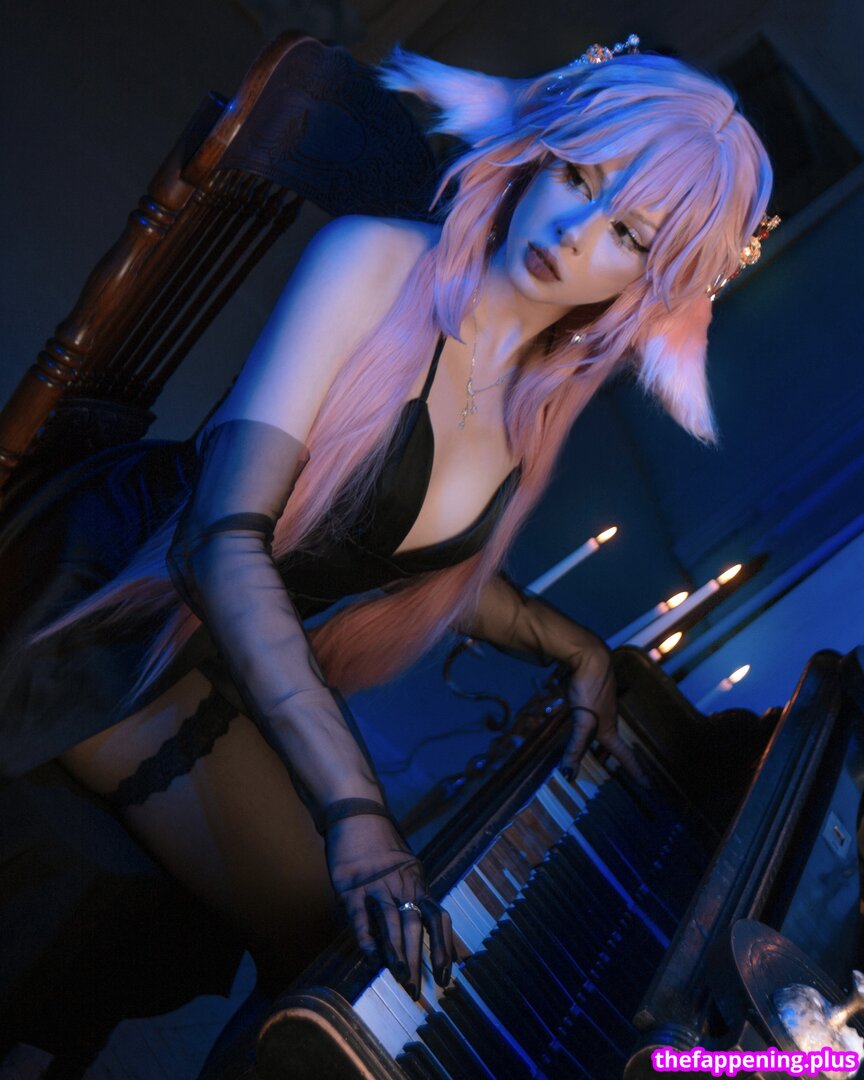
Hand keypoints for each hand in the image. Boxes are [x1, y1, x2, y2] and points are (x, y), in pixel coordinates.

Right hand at [325, 812, 453, 998]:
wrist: (357, 809)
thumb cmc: (380, 840)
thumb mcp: (404, 863)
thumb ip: (410, 891)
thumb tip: (419, 923)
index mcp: (416, 881)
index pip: (437, 917)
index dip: (444, 945)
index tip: (448, 972)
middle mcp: (400, 883)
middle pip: (414, 924)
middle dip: (418, 958)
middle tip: (418, 988)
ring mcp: (375, 884)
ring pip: (391, 921)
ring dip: (396, 951)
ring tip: (400, 976)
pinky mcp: (350, 884)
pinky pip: (360, 914)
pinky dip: (365, 935)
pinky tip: (369, 953)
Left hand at [562, 646, 649, 786]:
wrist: (588, 655)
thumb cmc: (590, 688)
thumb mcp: (582, 720)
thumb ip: (576, 746)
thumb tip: (569, 774)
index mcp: (608, 727)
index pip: (623, 753)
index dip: (635, 769)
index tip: (647, 784)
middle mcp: (607, 716)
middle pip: (614, 740)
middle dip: (622, 755)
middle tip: (630, 769)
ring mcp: (600, 703)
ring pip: (602, 725)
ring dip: (606, 738)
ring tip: (607, 747)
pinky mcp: (590, 691)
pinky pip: (591, 712)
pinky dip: (590, 721)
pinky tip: (585, 718)